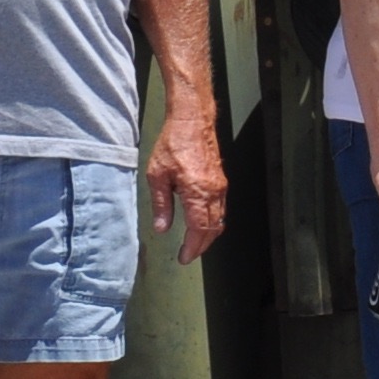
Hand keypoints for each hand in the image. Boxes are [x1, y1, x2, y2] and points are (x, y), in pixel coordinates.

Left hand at [148, 112, 230, 265]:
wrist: (192, 120)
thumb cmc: (173, 143)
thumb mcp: (157, 175)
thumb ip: (161, 204)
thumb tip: (162, 228)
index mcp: (196, 192)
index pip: (199, 229)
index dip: (193, 247)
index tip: (184, 257)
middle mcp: (213, 192)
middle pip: (213, 229)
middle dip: (202, 246)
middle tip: (188, 255)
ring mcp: (220, 186)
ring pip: (220, 219)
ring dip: (209, 235)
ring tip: (195, 243)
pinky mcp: (221, 181)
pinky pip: (221, 208)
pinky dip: (213, 221)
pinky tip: (202, 223)